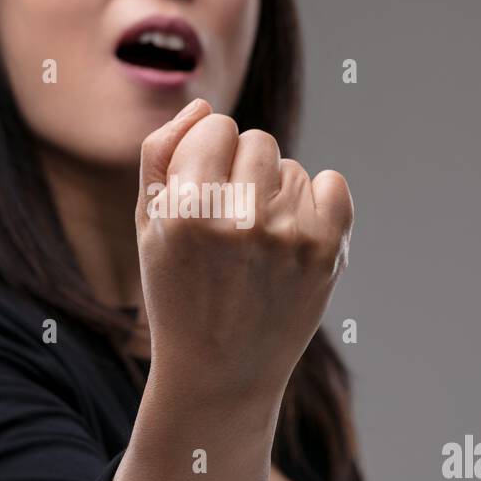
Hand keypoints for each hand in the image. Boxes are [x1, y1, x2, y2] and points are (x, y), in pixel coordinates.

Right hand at [135, 98, 353, 417]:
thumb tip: (202, 106)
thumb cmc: (178, 291)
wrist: (221, 373)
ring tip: (257, 244)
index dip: (207, 155)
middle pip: (258, 140)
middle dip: (242, 172)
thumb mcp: (148, 225)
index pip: (216, 125)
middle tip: (230, 226)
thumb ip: (162, 153)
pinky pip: (332, 183)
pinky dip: (317, 202)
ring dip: (276, 194)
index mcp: (187, 210)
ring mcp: (288, 235)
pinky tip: (292, 238)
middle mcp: (240, 220)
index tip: (202, 193)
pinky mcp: (327, 251)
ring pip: (292, 167)